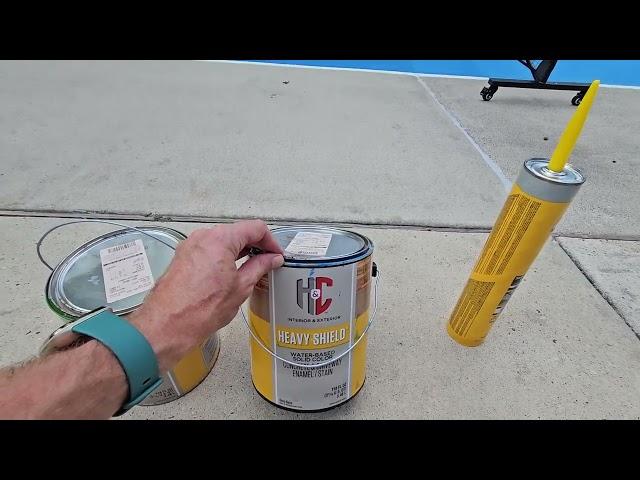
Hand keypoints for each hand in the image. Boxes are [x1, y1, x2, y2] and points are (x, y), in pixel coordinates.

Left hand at [129, 220, 283, 371]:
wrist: (168, 325)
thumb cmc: (199, 310)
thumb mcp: (241, 287)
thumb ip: (260, 267)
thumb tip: (271, 259)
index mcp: (220, 239)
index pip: (255, 228)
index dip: (270, 241)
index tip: (276, 255)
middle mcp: (203, 236)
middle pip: (237, 232)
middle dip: (255, 246)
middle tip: (268, 263)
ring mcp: (190, 246)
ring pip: (222, 241)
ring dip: (239, 252)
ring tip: (251, 270)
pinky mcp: (183, 257)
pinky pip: (209, 250)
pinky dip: (223, 257)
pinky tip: (231, 274)